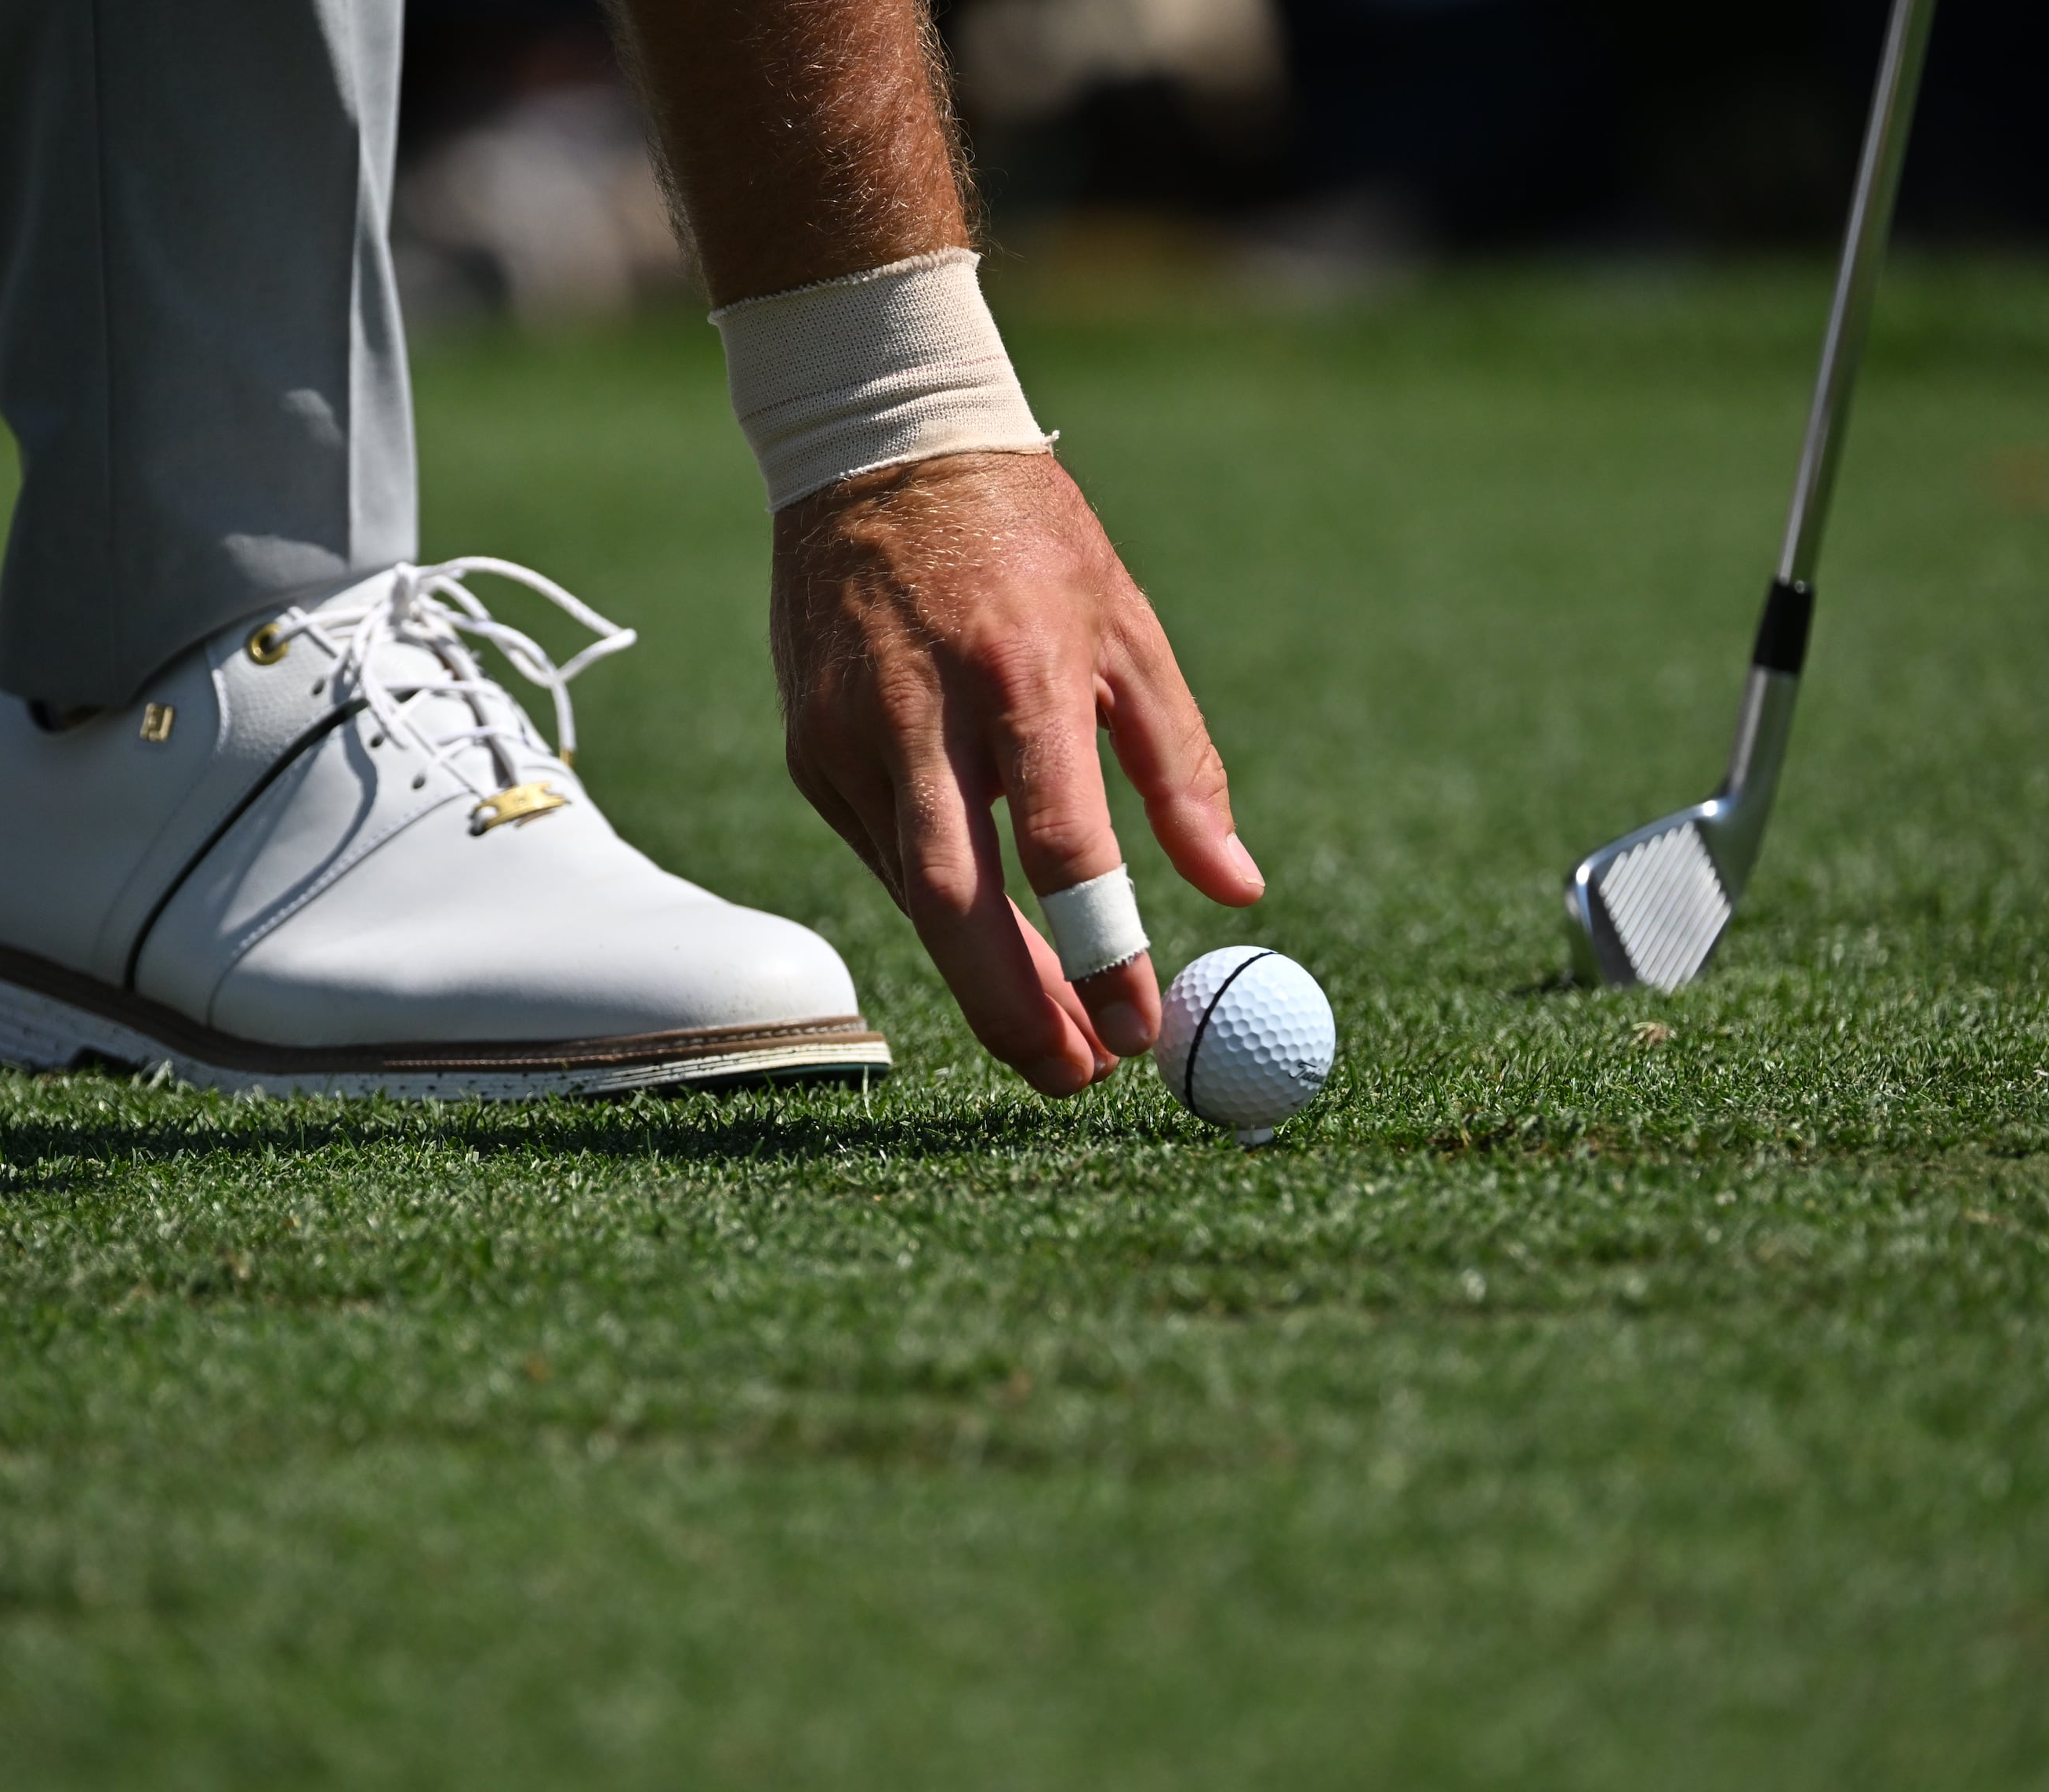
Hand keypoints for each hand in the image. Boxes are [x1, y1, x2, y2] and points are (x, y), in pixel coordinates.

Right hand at [772, 451, 1265, 1096]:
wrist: (874, 453)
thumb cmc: (1028, 542)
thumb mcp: (1131, 633)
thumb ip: (1183, 769)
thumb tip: (1239, 891)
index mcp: (1023, 675)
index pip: (1061, 846)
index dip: (1098, 952)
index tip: (1139, 1029)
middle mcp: (922, 713)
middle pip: (957, 903)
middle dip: (1016, 1010)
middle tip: (1077, 1080)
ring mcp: (849, 737)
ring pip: (913, 895)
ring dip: (984, 978)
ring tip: (1054, 1034)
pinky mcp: (809, 752)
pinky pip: (884, 854)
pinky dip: (938, 906)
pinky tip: (985, 932)